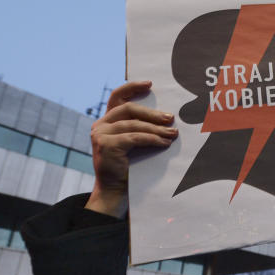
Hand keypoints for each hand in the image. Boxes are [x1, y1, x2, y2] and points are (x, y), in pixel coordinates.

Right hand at [85, 81, 177, 216]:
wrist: (115, 190)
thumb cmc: (130, 166)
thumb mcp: (134, 142)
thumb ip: (141, 128)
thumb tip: (168, 117)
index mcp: (107, 121)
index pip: (117, 97)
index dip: (132, 87)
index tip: (150, 83)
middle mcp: (101, 125)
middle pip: (129, 109)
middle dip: (152, 113)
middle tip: (171, 118)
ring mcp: (101, 134)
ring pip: (134, 124)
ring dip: (156, 128)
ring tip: (173, 133)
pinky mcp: (106, 144)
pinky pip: (135, 137)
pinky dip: (152, 139)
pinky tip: (164, 142)